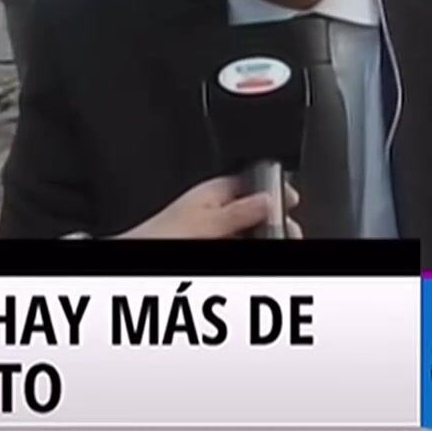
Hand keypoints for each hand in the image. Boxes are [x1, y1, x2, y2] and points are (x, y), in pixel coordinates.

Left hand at [112, 176, 301, 239]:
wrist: (141, 249)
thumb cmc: (160, 232)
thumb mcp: (207, 219)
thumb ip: (239, 209)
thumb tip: (269, 197)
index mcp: (212, 190)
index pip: (251, 181)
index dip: (272, 188)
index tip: (290, 198)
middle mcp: (211, 206)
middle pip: (252, 206)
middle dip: (271, 216)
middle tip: (287, 227)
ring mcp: (209, 224)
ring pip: (245, 226)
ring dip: (260, 230)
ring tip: (275, 236)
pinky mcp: (204, 239)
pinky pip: (234, 237)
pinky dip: (246, 239)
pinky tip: (251, 243)